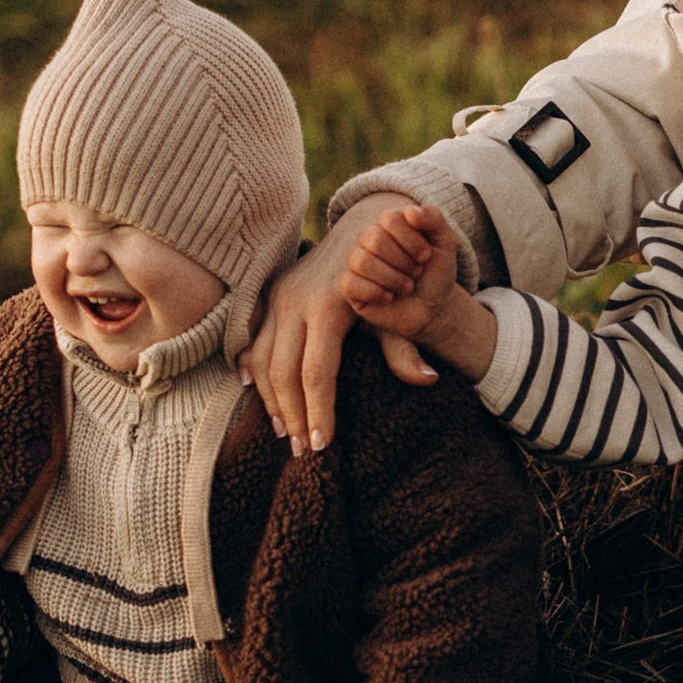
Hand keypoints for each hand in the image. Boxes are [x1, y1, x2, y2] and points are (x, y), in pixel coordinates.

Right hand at [241, 212, 438, 458]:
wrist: (360, 229)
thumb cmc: (385, 278)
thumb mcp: (396, 312)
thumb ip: (404, 348)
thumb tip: (428, 379)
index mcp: (329, 307)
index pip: (316, 373)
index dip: (318, 412)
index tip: (322, 445)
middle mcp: (295, 302)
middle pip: (284, 373)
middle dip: (293, 417)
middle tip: (302, 452)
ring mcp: (277, 298)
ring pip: (263, 360)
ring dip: (271, 401)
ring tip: (285, 434)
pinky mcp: (268, 296)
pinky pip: (253, 341)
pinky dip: (253, 370)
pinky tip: (257, 395)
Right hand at [344, 201, 459, 340]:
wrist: (433, 308)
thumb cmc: (436, 273)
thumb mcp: (445, 243)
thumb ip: (434, 218)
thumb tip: (410, 211)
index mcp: (389, 223)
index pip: (389, 219)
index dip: (412, 240)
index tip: (426, 256)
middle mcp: (368, 239)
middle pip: (375, 240)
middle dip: (404, 262)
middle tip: (416, 273)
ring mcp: (356, 262)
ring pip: (362, 262)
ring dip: (393, 279)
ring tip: (407, 287)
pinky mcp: (349, 287)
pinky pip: (350, 284)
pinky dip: (377, 293)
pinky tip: (389, 297)